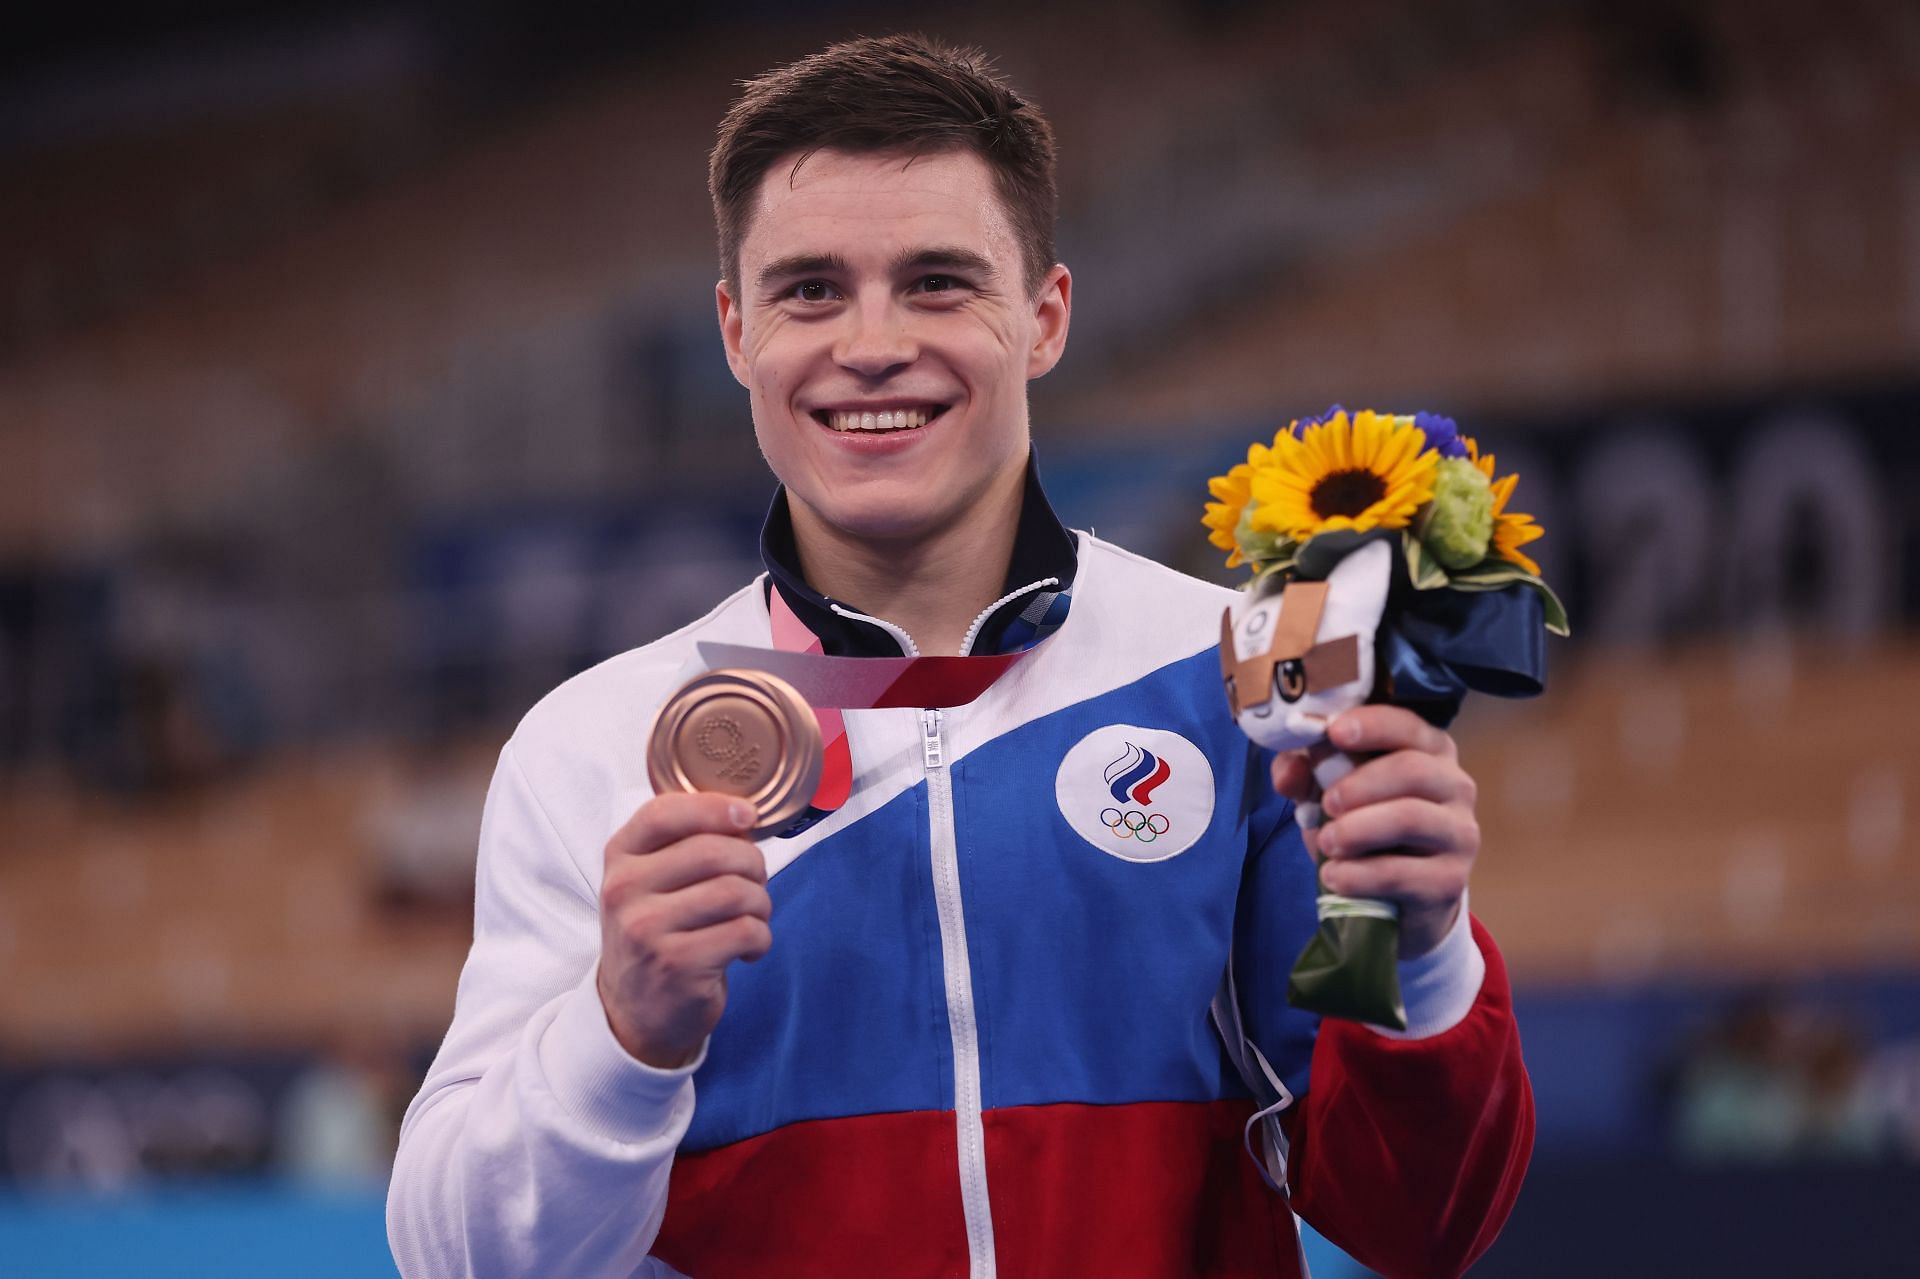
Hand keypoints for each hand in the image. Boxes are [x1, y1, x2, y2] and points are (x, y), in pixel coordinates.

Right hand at [597, 792, 773, 1068]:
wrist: (635, 1011)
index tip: (747, 815)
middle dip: (753, 864)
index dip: (715, 806)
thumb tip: (743, 816)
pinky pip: (745, 931)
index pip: (664, 813)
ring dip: (761, 903)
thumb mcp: (649, 882)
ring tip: (755, 917)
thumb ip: (683, 844)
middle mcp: (625, 890)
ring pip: (735, 891)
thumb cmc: (657, 933)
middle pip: (713, 852)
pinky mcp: (677, 964)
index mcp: (619, 858)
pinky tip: (749, 948)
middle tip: (756, 883)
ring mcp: (647, 929)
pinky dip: (761, 938)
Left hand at [1271, 705, 1478, 958]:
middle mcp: (1454, 786)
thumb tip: (1288, 771)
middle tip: (1326, 803)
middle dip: (1359, 784)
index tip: (1334, 732)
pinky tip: (1334, 877)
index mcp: (1428, 750)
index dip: (1371, 725)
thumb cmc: (1365, 829)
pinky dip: (1358, 875)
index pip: (1407, 725)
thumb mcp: (1329, 795)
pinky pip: (1401, 873)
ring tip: (1326, 842)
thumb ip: (1306, 775)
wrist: (1398, 898)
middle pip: (1412, 769)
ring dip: (1356, 829)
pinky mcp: (1450, 880)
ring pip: (1410, 818)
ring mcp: (1459, 834)